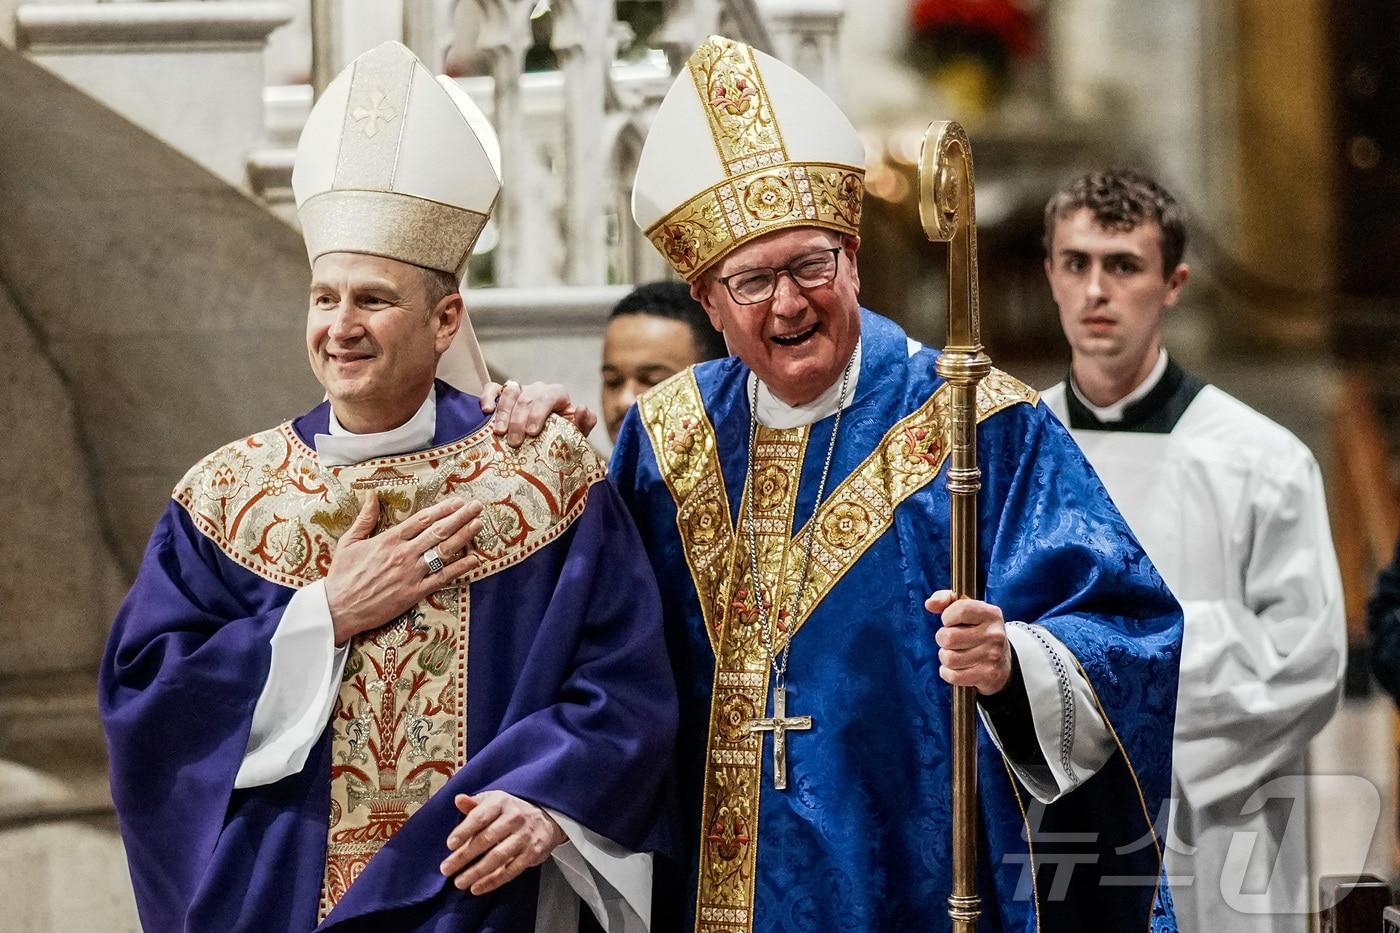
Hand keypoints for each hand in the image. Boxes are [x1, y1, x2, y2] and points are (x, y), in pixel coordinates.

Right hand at [324, 495, 484, 644]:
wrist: (337, 608)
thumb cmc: (342, 575)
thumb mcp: (349, 542)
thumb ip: (365, 518)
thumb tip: (372, 495)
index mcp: (388, 540)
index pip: (422, 520)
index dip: (442, 509)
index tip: (458, 501)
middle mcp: (403, 554)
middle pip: (438, 531)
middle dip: (460, 517)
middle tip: (477, 506)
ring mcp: (410, 574)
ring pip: (443, 551)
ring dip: (464, 536)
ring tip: (479, 524)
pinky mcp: (413, 593)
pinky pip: (441, 578)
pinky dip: (459, 568)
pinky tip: (474, 560)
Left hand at [439, 791, 567, 895]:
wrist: (546, 819)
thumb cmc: (511, 811)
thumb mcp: (494, 801)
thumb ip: (474, 804)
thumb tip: (458, 800)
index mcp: (501, 803)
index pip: (480, 817)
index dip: (464, 831)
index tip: (450, 845)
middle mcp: (514, 818)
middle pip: (486, 839)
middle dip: (464, 856)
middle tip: (447, 869)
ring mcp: (524, 836)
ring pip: (498, 857)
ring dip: (476, 872)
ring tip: (459, 882)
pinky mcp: (532, 853)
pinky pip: (510, 870)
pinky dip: (493, 881)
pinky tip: (477, 887)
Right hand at [480, 379, 597, 446]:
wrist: (548, 440)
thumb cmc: (562, 436)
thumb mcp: (576, 432)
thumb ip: (585, 422)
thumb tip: (582, 408)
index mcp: (557, 395)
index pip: (547, 397)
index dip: (539, 413)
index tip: (532, 433)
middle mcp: (538, 389)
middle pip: (526, 398)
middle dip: (519, 420)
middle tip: (515, 442)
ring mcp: (520, 390)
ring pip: (510, 392)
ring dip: (503, 412)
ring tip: (499, 432)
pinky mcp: (503, 394)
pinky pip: (493, 388)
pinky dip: (488, 396)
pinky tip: (486, 411)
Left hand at [925, 590, 1012, 695]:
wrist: (1002, 662)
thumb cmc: (977, 631)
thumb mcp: (968, 610)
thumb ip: (946, 599)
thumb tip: (929, 604)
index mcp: (991, 614)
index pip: (960, 610)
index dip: (947, 617)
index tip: (950, 621)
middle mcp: (994, 634)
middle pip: (949, 637)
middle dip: (942, 639)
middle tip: (949, 640)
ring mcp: (992, 656)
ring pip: (949, 658)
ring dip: (945, 657)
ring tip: (954, 653)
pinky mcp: (988, 675)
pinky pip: (953, 676)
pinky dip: (947, 673)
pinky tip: (955, 668)